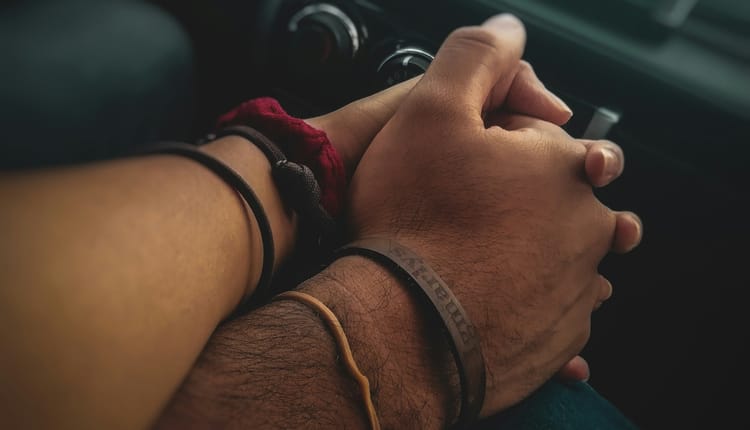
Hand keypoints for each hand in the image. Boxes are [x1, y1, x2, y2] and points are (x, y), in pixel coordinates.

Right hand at [347, 13, 640, 417]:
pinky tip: (495, 301)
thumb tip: (508, 28)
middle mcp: (588, 228)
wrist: (403, 328)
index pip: (543, 139)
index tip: (466, 165)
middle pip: (560, 199)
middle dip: (524, 200)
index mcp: (566, 166)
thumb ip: (475, 58)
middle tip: (471, 215)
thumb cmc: (413, 218)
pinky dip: (530, 303)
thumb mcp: (431, 110)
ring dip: (535, 253)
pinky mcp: (562, 339)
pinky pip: (555, 311)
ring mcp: (579, 289)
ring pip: (564, 256)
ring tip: (482, 257)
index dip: (499, 145)